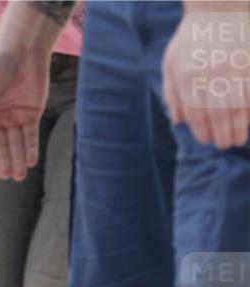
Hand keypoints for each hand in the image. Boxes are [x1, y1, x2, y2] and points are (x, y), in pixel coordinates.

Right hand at [0, 44, 49, 179]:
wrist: (22, 49)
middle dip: (3, 161)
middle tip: (8, 175)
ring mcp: (12, 118)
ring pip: (14, 144)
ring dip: (17, 159)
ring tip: (19, 175)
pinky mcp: (30, 114)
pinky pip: (30, 135)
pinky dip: (30, 149)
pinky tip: (31, 162)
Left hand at [162, 11, 249, 149]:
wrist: (218, 9)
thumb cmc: (191, 39)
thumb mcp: (171, 63)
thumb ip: (172, 92)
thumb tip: (177, 121)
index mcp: (188, 76)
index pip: (196, 113)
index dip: (202, 131)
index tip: (206, 141)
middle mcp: (211, 74)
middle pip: (219, 114)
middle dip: (222, 134)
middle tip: (225, 145)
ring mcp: (234, 68)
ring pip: (238, 106)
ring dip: (239, 127)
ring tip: (238, 139)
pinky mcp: (249, 64)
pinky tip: (248, 120)